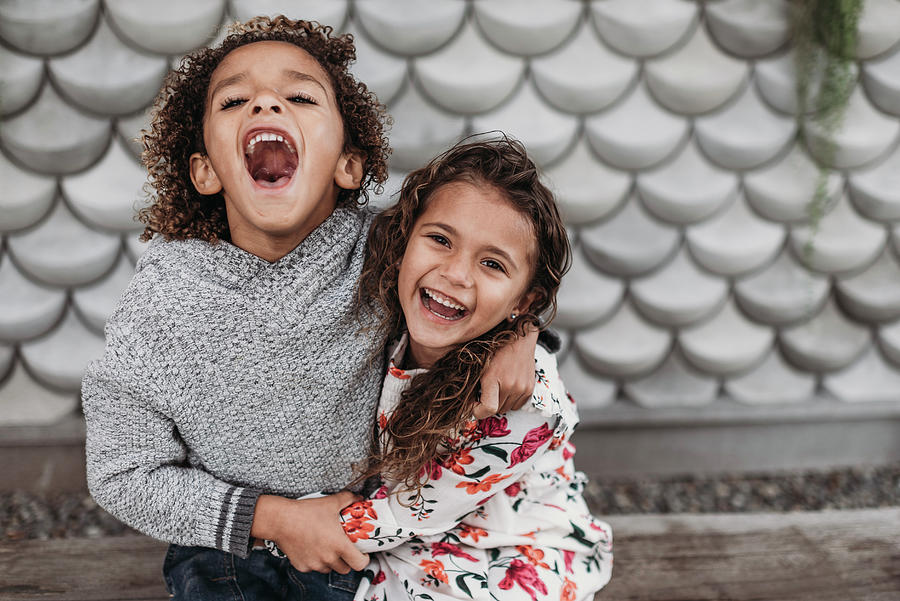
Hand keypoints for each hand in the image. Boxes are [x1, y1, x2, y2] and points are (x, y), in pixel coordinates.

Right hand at [251, 492, 368, 573]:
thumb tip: (358, 497)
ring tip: (327, 546)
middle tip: (344, 548)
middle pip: (345, 569)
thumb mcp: (331, 502)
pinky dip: (316, 561)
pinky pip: (314, 567)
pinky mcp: (302, 566)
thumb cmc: (305, 512)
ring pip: (329, 569)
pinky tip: (312, 547)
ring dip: (331, 561)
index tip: (362, 553)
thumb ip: (348, 499)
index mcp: (339, 545)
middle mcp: (328, 558)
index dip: (363, 559)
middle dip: (347, 560)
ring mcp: (314, 564)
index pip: (359, 564)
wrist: (281, 520)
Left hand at [476, 326, 538, 417]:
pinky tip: (507, 388)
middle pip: (496, 410)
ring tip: (497, 388)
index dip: (477, 411)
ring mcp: (522, 388)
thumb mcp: (480, 366)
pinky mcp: (530, 389)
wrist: (519, 339)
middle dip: (488, 405)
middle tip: (485, 392)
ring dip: (500, 402)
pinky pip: (517, 405)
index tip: (474, 404)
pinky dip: (510, 400)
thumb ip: (474, 386)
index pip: (488, 409)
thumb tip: (470, 403)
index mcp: (494, 379)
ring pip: (507, 408)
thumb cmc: (497, 350)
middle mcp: (510, 385)